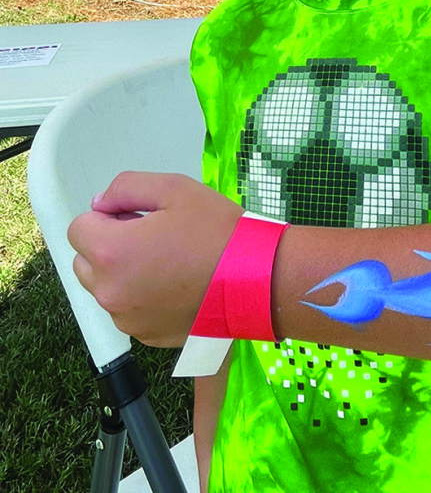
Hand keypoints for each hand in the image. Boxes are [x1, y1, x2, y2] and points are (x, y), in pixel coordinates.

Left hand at [68, 172, 242, 346]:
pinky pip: (129, 310)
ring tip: (169, 262)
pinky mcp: (146, 336)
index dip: (108, 216)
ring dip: (123, 273)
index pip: (79, 227)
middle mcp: (110, 291)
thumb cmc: (218, 229)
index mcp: (111, 251)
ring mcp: (127, 318)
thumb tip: (100, 204)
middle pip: (85, 261)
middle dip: (109, 246)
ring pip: (106, 288)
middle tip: (153, 237)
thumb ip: (125, 187)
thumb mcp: (175, 188)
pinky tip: (177, 286)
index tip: (139, 216)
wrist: (257, 278)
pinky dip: (142, 298)